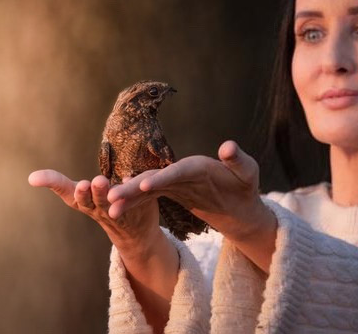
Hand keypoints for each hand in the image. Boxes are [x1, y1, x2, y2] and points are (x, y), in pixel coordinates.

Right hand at [27, 170, 160, 254]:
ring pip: (109, 203)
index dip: (53, 185)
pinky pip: (134, 201)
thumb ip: (61, 184)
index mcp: (84, 202)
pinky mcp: (136, 210)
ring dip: (104, 193)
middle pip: (89, 201)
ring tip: (101, 181)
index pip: (67, 193)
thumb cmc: (104, 207)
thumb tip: (31, 178)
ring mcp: (117, 212)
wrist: (136, 234)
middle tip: (82, 183)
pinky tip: (131, 178)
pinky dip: (132, 192)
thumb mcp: (83, 195)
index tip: (36, 178)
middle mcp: (98, 209)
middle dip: (85, 193)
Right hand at [106, 140, 277, 271]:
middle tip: (113, 198)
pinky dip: (133, 204)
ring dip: (128, 198)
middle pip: (155, 178)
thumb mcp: (248, 174)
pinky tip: (116, 211)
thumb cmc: (245, 186)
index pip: (179, 171)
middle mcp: (181, 170)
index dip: (163, 177)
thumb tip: (228, 146)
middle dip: (134, 188)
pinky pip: (147, 198)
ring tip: (109, 210)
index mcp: (198, 165)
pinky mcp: (169, 191)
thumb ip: (238, 160)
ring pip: (146, 188)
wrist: (238, 203)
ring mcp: (173, 181)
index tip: (147, 185)